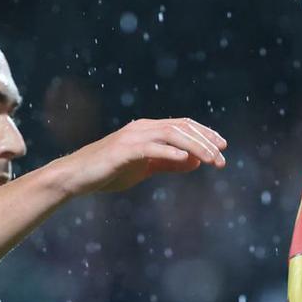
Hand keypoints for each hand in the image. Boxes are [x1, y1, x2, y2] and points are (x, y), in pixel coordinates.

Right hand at [51, 118, 226, 196]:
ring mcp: (132, 137)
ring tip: (211, 160)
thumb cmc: (110, 171)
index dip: (205, 133)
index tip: (223, 146)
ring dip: (195, 147)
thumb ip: (169, 163)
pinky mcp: (123, 151)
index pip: (183, 125)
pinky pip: (151, 148)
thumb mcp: (145, 167)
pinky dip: (170, 152)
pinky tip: (186, 160)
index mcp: (148, 129)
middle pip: (181, 128)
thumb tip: (195, 162)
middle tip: (222, 158)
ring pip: (171, 135)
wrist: (78, 176)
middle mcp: (142, 128)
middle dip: (205, 142)